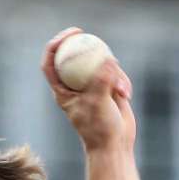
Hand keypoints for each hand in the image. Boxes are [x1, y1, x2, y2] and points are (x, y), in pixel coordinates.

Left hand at [40, 27, 135, 153]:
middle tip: (94, 37)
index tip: (70, 34)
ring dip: (113, 73)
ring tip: (119, 90)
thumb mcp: (98, 103)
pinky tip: (127, 94)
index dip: (56, 44)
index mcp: (62, 91)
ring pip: (100, 65)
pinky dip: (122, 82)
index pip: (51, 63)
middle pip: (75, 57)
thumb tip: (106, 60)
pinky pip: (115, 75)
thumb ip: (100, 80)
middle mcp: (75, 87)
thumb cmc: (99, 129)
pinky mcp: (108, 89)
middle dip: (85, 44)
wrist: (114, 145)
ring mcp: (92, 87)